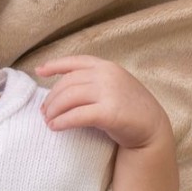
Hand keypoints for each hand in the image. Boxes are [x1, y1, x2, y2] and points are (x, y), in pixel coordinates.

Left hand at [36, 55, 169, 148]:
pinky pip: (76, 116)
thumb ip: (93, 80)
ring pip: (68, 98)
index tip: (39, 71)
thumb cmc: (129, 108)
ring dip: (53, 110)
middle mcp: (107, 75)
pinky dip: (62, 122)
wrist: (152, 128)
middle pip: (66, 83)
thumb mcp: (113, 85)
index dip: (55, 65)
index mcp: (107, 67)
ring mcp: (109, 92)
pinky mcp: (109, 113)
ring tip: (48, 120)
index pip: (75, 61)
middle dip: (51, 98)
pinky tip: (55, 127)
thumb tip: (61, 85)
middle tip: (44, 112)